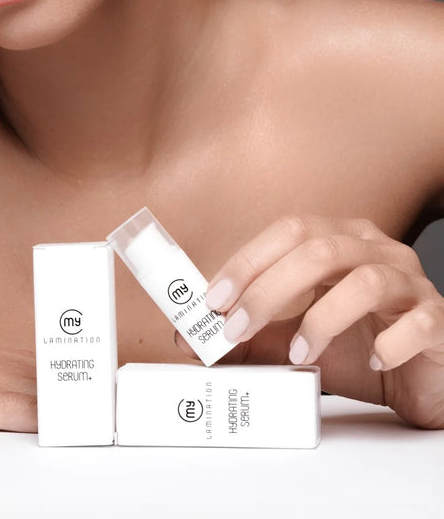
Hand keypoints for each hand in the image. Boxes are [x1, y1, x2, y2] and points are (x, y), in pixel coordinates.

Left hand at [185, 214, 443, 428]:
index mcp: (341, 239)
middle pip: (320, 250)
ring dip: (323, 319)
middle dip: (269, 290)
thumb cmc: (359, 350)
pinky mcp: (439, 321)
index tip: (213, 299)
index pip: (289, 230)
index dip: (248, 261)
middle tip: (237, 329)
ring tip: (301, 355)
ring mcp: (412, 284)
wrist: (422, 380)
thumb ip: (250, 335)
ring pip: (367, 281)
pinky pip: (418, 323)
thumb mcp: (295, 340)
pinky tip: (373, 363)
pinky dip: (389, 345)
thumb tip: (191, 336)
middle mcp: (378, 250)